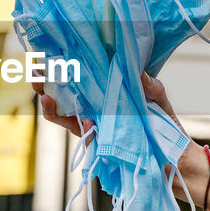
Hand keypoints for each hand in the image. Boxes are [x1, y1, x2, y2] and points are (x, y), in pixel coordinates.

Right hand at [30, 72, 187, 144]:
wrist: (173, 157)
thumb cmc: (164, 125)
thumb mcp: (158, 98)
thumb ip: (149, 85)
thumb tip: (136, 68)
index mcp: (104, 91)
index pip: (78, 75)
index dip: (62, 65)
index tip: (48, 53)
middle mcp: (93, 107)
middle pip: (61, 94)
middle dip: (45, 83)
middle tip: (37, 72)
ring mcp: (92, 126)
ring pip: (63, 115)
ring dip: (51, 106)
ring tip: (44, 95)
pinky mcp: (97, 144)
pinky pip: (84, 136)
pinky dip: (83, 127)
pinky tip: (86, 120)